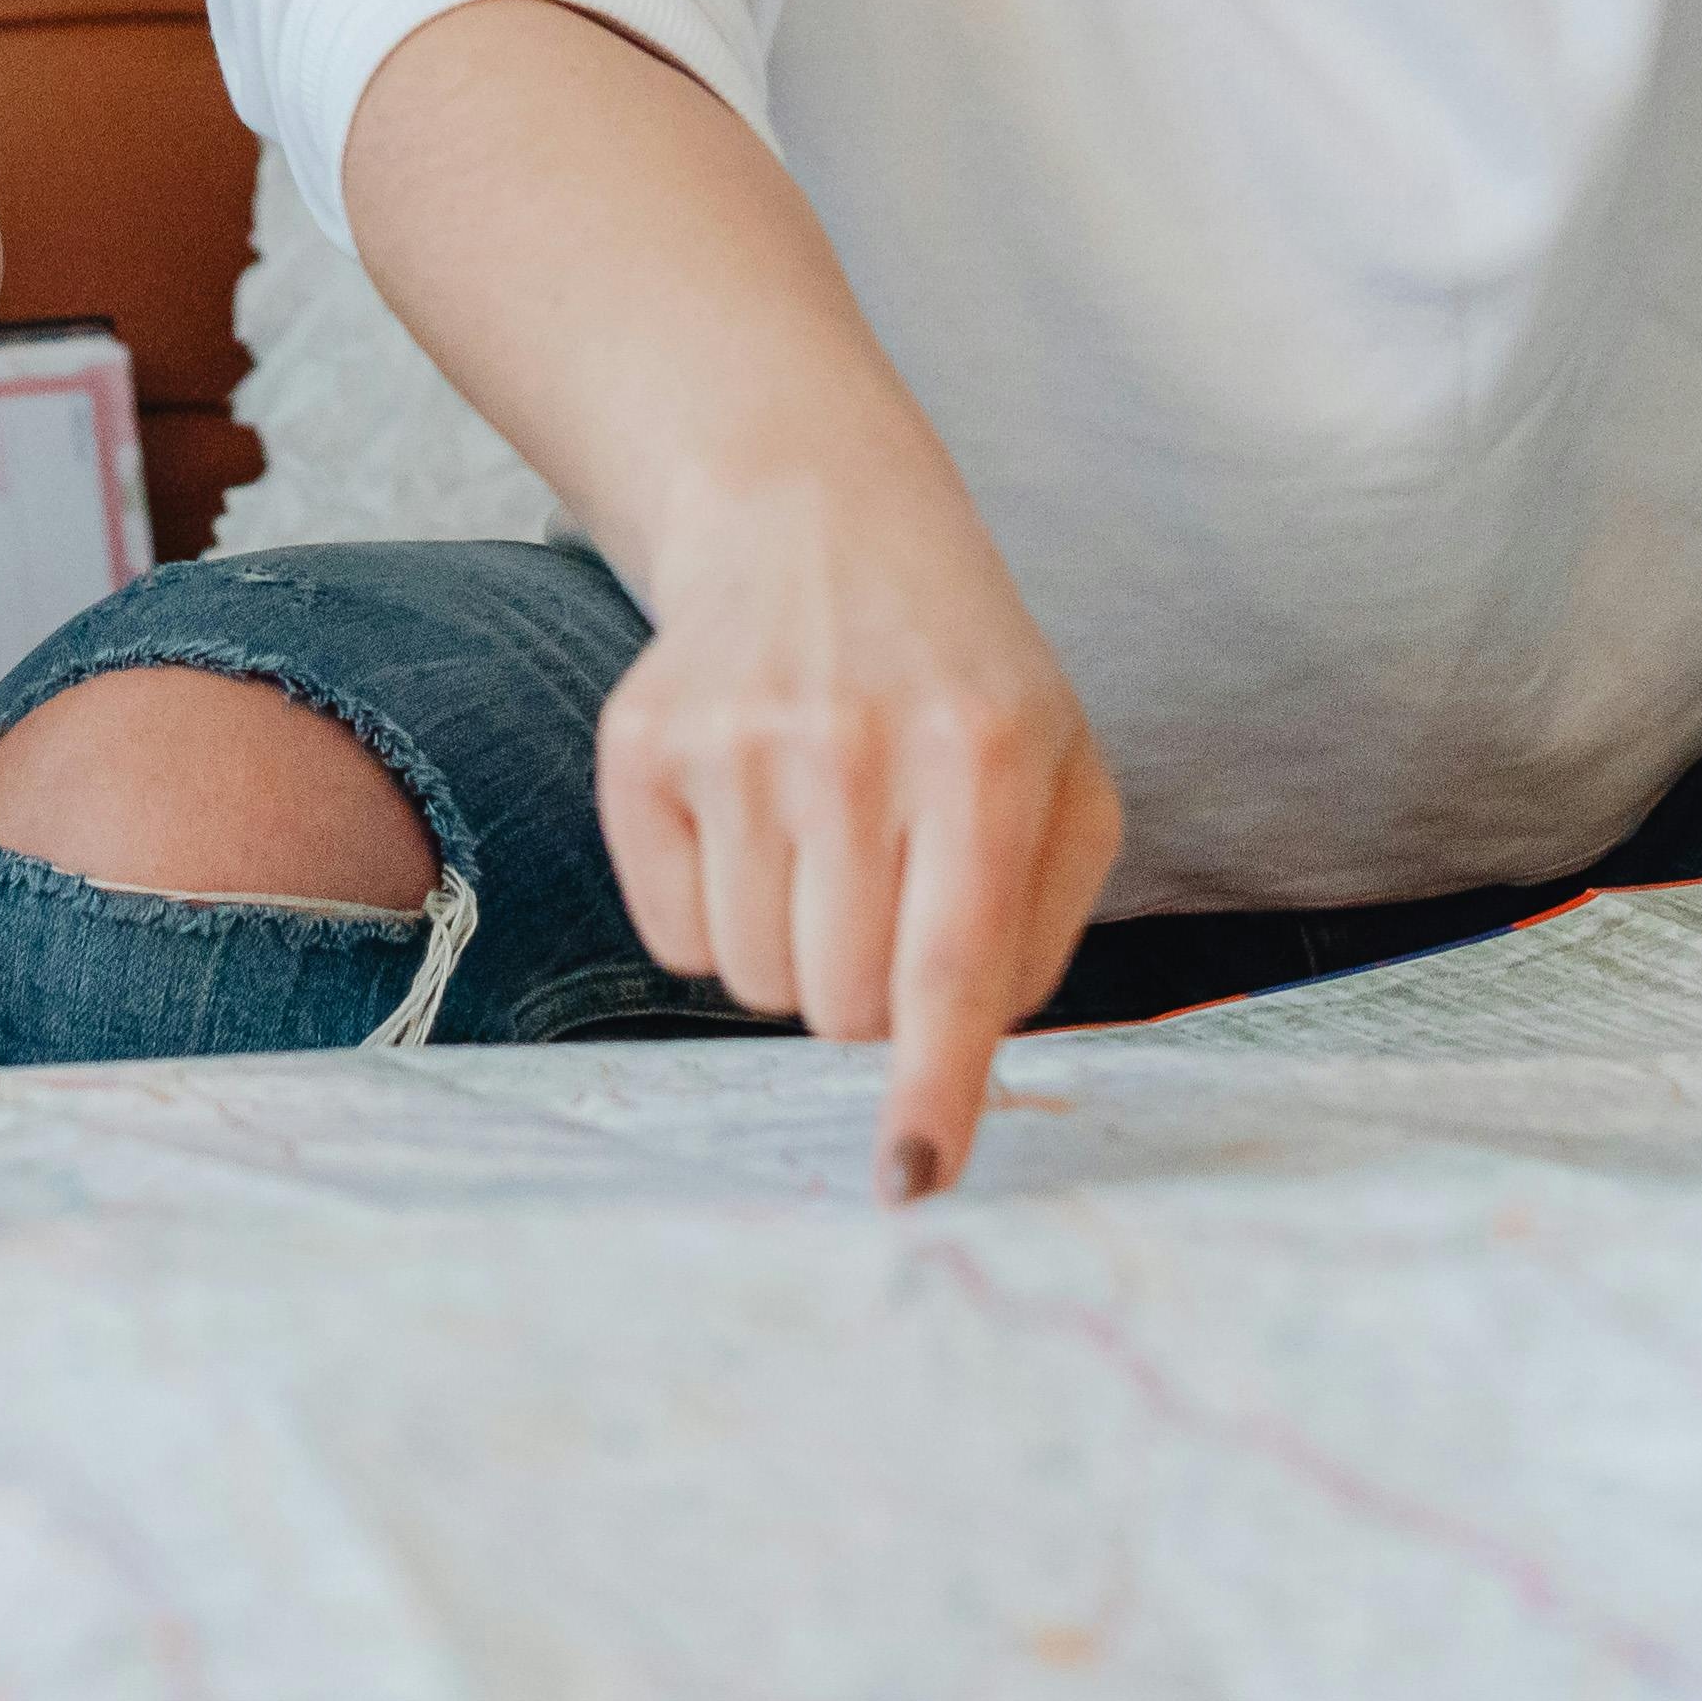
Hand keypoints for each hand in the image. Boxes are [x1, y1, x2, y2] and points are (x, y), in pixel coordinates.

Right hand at [599, 473, 1124, 1205]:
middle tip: (886, 895)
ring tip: (820, 843)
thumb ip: (1040, 926)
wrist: (813, 521)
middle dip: (869, 991)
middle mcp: (854, 742)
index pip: (951, 969)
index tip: (911, 1179)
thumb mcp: (1060, 772)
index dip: (930, 1090)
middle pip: (842, 1004)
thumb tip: (962, 1061)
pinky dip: (716, 914)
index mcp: (985, 754)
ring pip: (754, 982)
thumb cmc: (958, 680)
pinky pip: (675, 937)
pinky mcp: (641, 742)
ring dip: (793, 953)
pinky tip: (750, 818)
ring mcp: (735, 738)